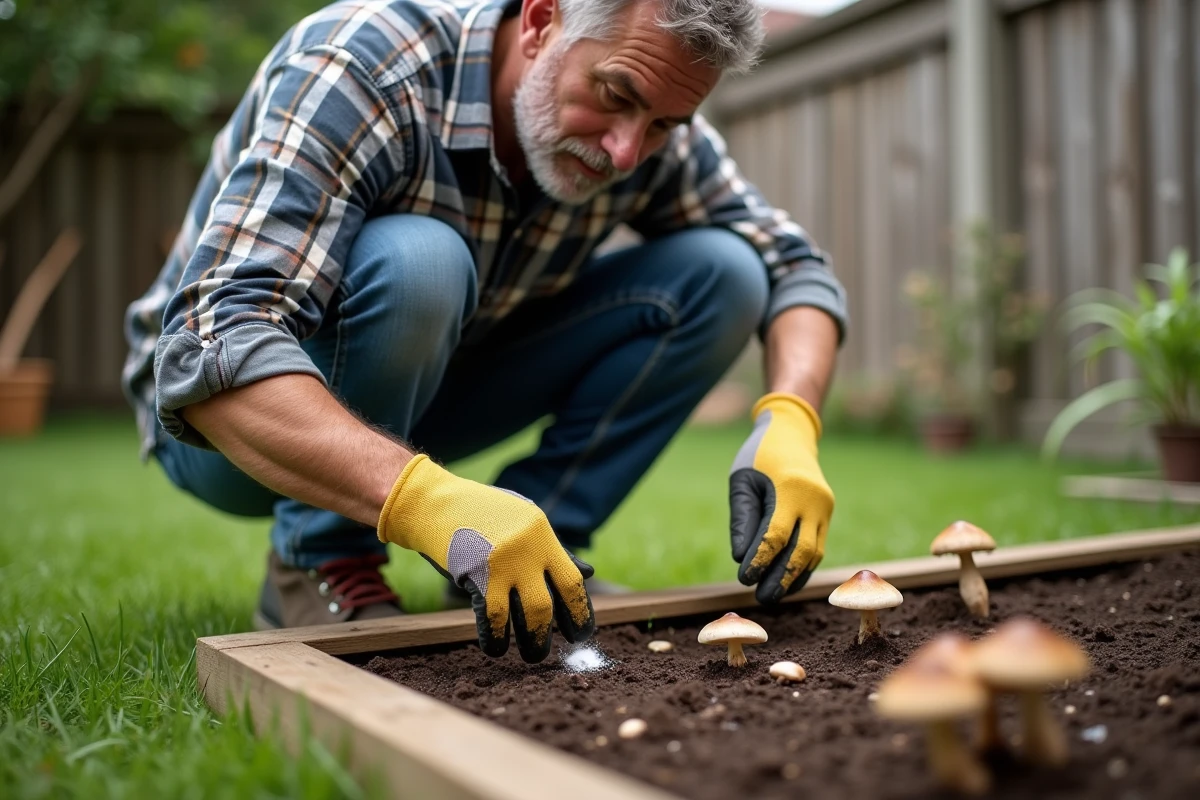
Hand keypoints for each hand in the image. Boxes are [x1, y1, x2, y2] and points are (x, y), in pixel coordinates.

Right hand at [377, 455, 594, 661]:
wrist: (436, 503)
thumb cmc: (483, 514)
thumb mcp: (525, 521)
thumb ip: (555, 548)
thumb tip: (589, 574)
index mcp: (543, 535)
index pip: (572, 580)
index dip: (580, 611)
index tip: (582, 633)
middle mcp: (528, 550)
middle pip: (551, 604)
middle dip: (557, 633)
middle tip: (555, 649)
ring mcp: (503, 564)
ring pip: (528, 616)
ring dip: (532, 643)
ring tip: (533, 655)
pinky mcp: (477, 576)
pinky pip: (494, 618)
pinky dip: (496, 638)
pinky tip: (496, 647)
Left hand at [729, 392, 833, 603]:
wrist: (791, 436)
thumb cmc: (758, 458)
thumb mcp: (742, 482)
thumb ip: (742, 519)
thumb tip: (741, 558)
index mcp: (791, 489)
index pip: (776, 535)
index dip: (760, 560)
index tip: (744, 578)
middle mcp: (814, 501)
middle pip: (801, 550)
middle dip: (781, 578)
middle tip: (762, 599)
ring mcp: (825, 508)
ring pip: (814, 553)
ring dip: (794, 578)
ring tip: (772, 595)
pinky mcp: (827, 514)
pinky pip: (817, 546)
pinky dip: (803, 567)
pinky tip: (787, 583)